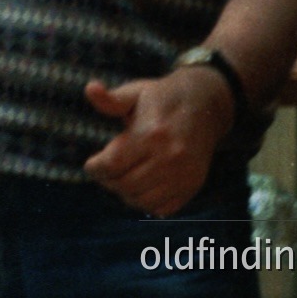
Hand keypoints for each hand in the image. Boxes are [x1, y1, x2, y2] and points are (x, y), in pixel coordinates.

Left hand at [82, 67, 234, 216]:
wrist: (206, 106)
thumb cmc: (164, 98)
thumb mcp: (136, 92)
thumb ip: (111, 99)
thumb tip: (90, 89)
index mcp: (151, 133)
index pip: (113, 164)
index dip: (96, 169)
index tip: (91, 165)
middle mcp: (169, 157)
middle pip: (126, 185)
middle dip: (108, 181)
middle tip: (104, 172)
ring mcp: (184, 175)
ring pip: (143, 201)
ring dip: (126, 194)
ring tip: (120, 179)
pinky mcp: (193, 185)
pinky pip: (164, 209)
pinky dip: (147, 203)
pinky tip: (140, 188)